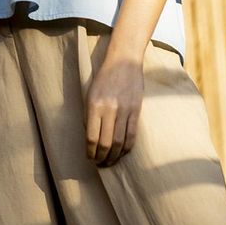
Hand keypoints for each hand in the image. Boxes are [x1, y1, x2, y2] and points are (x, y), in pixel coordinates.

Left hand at [85, 51, 143, 166]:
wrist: (124, 60)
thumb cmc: (104, 78)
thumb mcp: (90, 94)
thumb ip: (89, 115)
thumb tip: (90, 139)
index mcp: (94, 104)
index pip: (91, 137)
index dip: (90, 152)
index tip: (89, 157)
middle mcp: (109, 108)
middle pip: (106, 143)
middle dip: (102, 158)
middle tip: (100, 164)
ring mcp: (124, 110)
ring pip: (119, 142)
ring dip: (114, 156)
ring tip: (110, 161)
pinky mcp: (137, 110)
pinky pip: (132, 135)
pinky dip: (127, 147)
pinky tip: (122, 152)